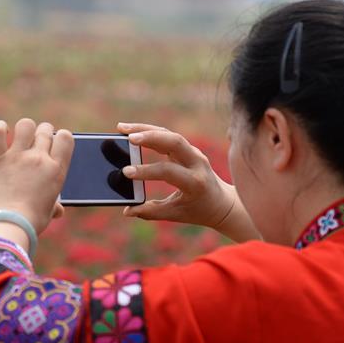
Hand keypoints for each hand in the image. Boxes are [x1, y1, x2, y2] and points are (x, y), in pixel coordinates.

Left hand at [0, 118, 73, 235]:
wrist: (7, 224)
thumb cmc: (31, 221)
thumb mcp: (48, 212)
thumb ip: (54, 205)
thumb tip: (58, 210)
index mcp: (56, 170)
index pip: (66, 137)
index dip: (61, 137)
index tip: (55, 144)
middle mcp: (39, 158)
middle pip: (46, 129)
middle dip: (43, 132)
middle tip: (36, 142)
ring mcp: (17, 156)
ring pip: (26, 125)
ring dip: (25, 129)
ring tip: (20, 137)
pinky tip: (2, 132)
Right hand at [115, 122, 236, 229]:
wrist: (221, 203)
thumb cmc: (197, 210)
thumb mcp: (176, 214)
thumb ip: (151, 212)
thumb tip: (127, 210)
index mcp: (195, 182)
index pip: (169, 171)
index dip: (147, 171)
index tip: (126, 173)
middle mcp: (197, 163)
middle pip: (174, 142)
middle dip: (150, 137)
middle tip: (127, 137)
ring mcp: (193, 153)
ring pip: (170, 134)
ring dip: (146, 129)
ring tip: (122, 128)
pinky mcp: (188, 148)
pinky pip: (168, 136)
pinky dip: (151, 131)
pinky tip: (133, 131)